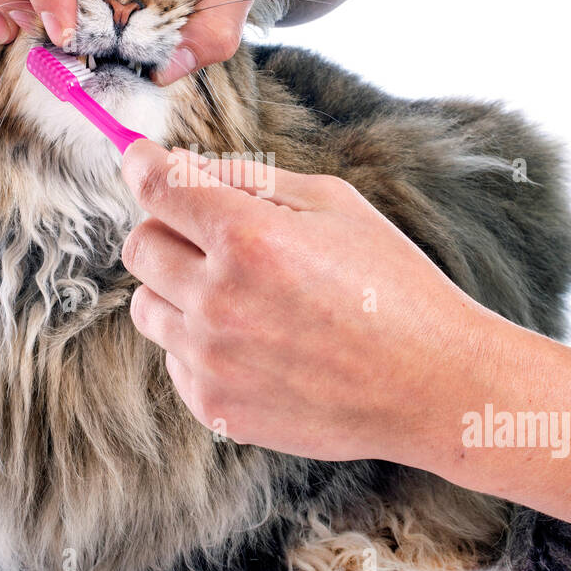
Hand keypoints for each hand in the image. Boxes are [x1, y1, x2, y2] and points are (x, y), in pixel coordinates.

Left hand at [118, 140, 506, 464]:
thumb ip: (251, 179)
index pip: (157, 188)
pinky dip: (199, 344)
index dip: (142, 166)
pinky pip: (174, 359)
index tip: (141, 162)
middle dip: (166, 229)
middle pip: (139, 247)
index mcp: (248, 239)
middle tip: (211, 234)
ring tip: (241, 295)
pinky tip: (257, 343)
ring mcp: (212, 361)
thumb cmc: (393, 286)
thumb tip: (181, 164)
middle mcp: (218, 301)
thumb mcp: (335, 206)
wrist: (431, 386)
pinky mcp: (215, 408)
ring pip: (146, 307)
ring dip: (178, 290)